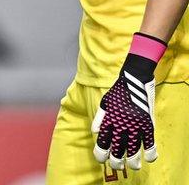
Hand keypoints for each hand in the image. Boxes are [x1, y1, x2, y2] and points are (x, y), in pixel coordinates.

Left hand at [92, 45, 159, 169]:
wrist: (134, 78)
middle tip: (116, 166)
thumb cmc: (117, 91)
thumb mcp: (104, 102)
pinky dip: (150, 151)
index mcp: (109, 120)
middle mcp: (121, 124)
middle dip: (116, 161)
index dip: (101, 153)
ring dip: (133, 160)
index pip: (102, 142)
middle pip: (117, 148)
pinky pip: (150, 141)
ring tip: (133, 167)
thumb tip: (95, 132)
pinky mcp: (147, 123)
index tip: (101, 160)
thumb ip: (100, 118)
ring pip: (134, 148)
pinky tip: (149, 159)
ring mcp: (135, 124)